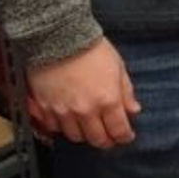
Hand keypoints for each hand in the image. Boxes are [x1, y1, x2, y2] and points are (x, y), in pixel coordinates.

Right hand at [25, 38, 139, 148]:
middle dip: (106, 140)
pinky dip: (62, 127)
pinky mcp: (45, 107)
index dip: (125, 136)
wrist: (58, 37)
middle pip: (97, 139)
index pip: (119, 130)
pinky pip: (54, 127)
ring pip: (75, 137)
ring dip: (84, 134)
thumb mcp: (117, 67)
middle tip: (109, 136)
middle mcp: (86, 110)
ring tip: (89, 127)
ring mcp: (64, 111)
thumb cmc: (89, 48)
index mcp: (107, 100)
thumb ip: (126, 92)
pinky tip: (68, 119)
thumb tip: (133, 109)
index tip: (126, 136)